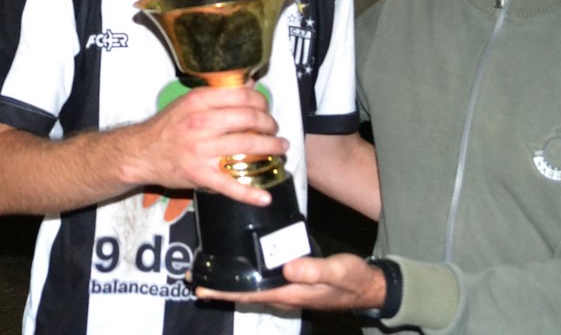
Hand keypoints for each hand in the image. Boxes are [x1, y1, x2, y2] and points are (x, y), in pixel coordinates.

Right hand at [125, 85, 288, 206]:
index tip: (265, 108)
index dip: (261, 102)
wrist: (140, 152)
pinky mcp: (200, 175)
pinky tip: (265, 197)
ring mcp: (202, 150)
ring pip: (248, 148)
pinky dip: (249, 194)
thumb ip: (218, 94)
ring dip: (271, 148)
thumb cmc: (166, 126)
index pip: (242, 96)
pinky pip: (230, 185)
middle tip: (274, 129)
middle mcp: (201, 123)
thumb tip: (250, 85)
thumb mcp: (188, 102)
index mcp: (198, 102)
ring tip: (279, 148)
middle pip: (250, 120)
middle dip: (270, 124)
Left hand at [196, 254, 383, 311]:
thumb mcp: (337, 271)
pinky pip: (262, 281)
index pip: (250, 293)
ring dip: (230, 281)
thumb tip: (288, 268)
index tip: (202, 288)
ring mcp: (287, 290)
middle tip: (192, 278)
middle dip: (219, 287)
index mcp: (290, 293)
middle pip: (245, 292)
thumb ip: (314, 270)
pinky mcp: (291, 282)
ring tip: (207, 273)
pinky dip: (246, 275)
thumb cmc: (352, 278)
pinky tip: (239, 266)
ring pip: (251, 287)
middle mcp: (284, 294)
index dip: (225, 291)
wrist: (367, 286)